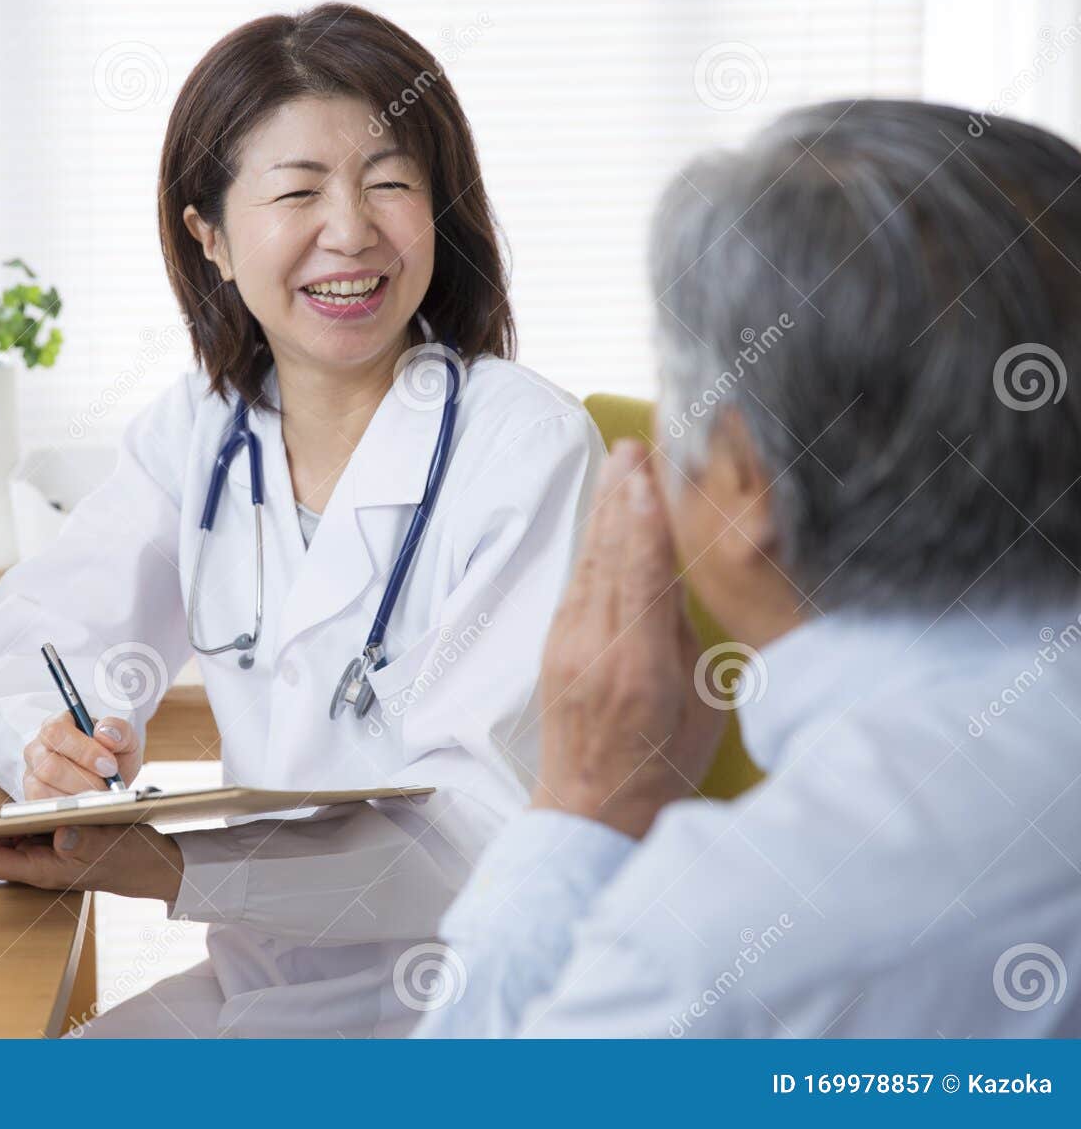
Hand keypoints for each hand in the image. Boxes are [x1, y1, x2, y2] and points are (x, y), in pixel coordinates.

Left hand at [0, 796, 184, 904]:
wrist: (147, 865)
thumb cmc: (128, 859)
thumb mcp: (109, 846)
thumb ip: (84, 842)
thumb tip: (61, 834)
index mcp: (41, 869)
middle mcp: (34, 863)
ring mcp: (40, 853)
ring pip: (0, 838)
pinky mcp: (49, 842)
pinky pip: (20, 829)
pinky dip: (16, 814)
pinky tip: (23, 797)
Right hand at [22, 713, 141, 799]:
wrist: (111, 783)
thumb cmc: (113, 757)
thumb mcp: (124, 740)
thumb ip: (119, 730)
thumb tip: (104, 733)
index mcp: (58, 724)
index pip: (57, 732)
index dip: (84, 751)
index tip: (110, 766)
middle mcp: (38, 748)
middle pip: (49, 766)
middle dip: (84, 780)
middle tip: (107, 786)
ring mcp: (32, 773)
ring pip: (44, 789)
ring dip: (77, 796)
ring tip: (98, 796)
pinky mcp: (32, 797)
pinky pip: (42, 807)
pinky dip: (66, 809)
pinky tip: (84, 805)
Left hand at [533, 440, 724, 838]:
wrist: (591, 808)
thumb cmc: (661, 764)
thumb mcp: (699, 706)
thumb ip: (684, 637)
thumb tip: (675, 574)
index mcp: (638, 668)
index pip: (641, 579)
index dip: (643, 524)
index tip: (646, 475)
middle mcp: (594, 649)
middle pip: (609, 558)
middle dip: (621, 498)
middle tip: (633, 445)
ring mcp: (567, 644)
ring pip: (590, 564)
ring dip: (606, 510)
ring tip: (621, 463)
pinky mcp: (554, 644)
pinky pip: (578, 583)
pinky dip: (595, 544)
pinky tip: (607, 514)